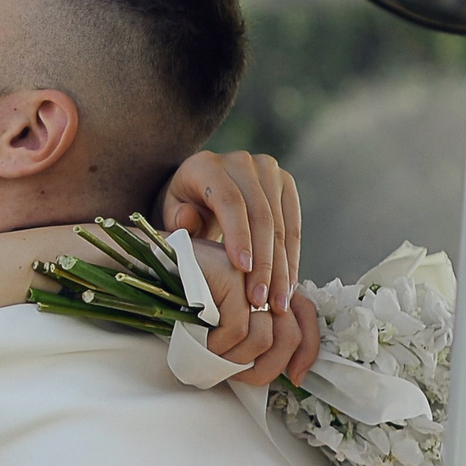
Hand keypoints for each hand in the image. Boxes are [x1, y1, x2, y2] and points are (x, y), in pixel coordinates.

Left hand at [161, 151, 300, 324]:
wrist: (203, 190)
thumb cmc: (184, 208)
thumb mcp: (172, 214)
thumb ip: (177, 220)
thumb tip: (187, 220)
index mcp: (207, 166)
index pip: (230, 201)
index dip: (239, 236)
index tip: (243, 269)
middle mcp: (242, 162)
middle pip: (261, 216)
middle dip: (264, 263)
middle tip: (260, 300)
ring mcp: (268, 171)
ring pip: (281, 226)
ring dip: (281, 268)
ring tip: (277, 303)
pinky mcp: (286, 184)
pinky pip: (293, 227)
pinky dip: (291, 259)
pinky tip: (287, 286)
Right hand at [194, 241, 320, 389]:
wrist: (153, 268)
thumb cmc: (190, 298)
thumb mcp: (230, 320)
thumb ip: (258, 333)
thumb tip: (287, 370)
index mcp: (271, 285)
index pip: (307, 318)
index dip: (308, 351)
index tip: (296, 378)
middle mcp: (266, 277)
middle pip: (290, 336)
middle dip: (267, 367)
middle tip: (239, 375)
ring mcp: (249, 276)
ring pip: (263, 339)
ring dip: (235, 359)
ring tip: (213, 353)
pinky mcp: (231, 277)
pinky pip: (236, 330)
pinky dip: (218, 345)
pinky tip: (201, 337)